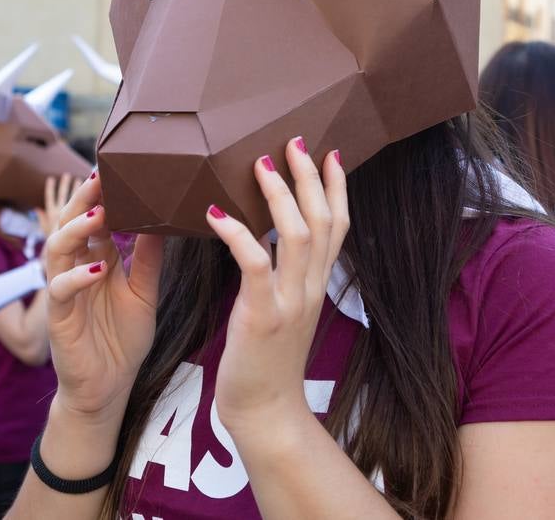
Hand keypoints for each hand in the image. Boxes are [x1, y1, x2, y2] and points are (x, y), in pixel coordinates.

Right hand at [42, 172, 164, 422]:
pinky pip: (60, 291)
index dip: (102, 196)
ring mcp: (65, 293)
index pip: (95, 220)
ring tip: (98, 213)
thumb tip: (163, 220)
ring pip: (57, 250)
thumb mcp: (144, 292)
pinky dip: (77, 277)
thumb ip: (148, 258)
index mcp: (97, 261)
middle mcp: (77, 271)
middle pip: (71, 225)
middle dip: (83, 200)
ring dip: (77, 229)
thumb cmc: (123, 340)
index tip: (116, 169)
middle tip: (100, 176)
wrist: (108, 390)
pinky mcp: (59, 319)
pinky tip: (97, 269)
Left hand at [208, 139, 348, 434]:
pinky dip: (238, 234)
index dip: (337, 187)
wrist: (265, 412)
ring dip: (279, 194)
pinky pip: (255, 263)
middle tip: (295, 141)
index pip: (338, 226)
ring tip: (260, 163)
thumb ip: (284, 275)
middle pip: (322, 220)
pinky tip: (217, 214)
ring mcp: (289, 302)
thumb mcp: (285, 310)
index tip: (331, 153)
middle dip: (311, 177)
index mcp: (316, 285)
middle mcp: (310, 288)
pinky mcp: (262, 316)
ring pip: (294, 234)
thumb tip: (266, 237)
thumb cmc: (265, 360)